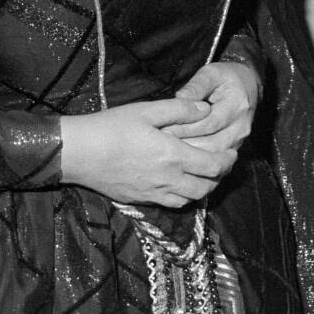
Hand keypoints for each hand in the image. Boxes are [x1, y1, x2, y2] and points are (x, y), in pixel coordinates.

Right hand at [59, 98, 237, 207]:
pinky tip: (179, 183)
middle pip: (207, 187)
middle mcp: (169, 179)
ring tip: (203, 174)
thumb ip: (179, 110)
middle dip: (219, 176)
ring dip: (203, 188)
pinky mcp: (142, 201)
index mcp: (173, 156)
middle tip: (221, 163)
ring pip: (191, 199)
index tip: (232, 151)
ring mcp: (155, 193)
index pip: (214, 166)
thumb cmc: (112, 127)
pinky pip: (172, 203)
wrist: (80, 153)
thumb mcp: (146, 110)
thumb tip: (205, 109)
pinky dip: (184, 196)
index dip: (228, 160)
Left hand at [169, 62, 259, 151]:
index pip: (208, 123)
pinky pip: (215, 157)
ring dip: (190, 153)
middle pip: (211, 144)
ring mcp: (239, 140)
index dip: (185, 127)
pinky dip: (198, 157)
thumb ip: (196, 85)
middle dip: (185, 144)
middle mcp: (241, 127)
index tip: (164, 127)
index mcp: (237, 106)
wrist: (248, 86)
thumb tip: (179, 97)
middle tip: (161, 143)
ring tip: (168, 149)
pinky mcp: (234, 148)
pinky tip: (181, 153)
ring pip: (212, 155)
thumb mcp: (211, 73)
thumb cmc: (226, 78)